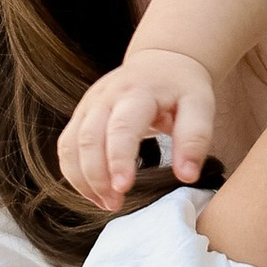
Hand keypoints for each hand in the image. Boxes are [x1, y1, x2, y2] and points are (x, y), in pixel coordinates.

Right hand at [60, 46, 224, 210]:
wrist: (162, 61)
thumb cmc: (182, 88)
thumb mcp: (200, 105)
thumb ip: (195, 138)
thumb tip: (187, 176)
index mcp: (137, 92)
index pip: (121, 127)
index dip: (118, 160)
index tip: (124, 189)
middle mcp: (106, 96)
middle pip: (88, 139)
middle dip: (97, 177)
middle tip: (116, 204)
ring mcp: (89, 104)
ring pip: (70, 145)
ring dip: (83, 180)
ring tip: (107, 203)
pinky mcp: (80, 115)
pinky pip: (66, 147)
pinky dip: (74, 174)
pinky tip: (95, 192)